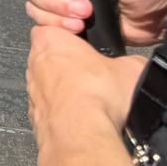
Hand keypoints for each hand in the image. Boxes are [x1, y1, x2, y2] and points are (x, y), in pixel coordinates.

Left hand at [27, 25, 145, 138]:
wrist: (82, 136)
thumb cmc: (99, 94)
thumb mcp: (132, 68)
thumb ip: (130, 61)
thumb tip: (135, 66)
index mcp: (50, 40)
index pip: (53, 29)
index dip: (71, 38)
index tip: (89, 49)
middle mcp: (34, 64)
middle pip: (49, 59)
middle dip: (70, 67)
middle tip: (95, 79)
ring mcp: (31, 94)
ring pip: (47, 87)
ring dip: (65, 94)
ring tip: (93, 105)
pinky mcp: (34, 120)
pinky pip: (49, 113)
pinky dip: (64, 117)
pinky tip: (83, 124)